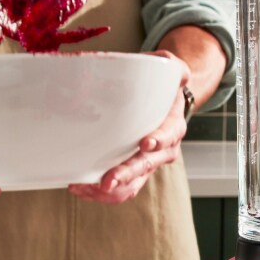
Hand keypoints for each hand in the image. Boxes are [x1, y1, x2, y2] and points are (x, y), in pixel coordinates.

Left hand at [69, 50, 190, 203]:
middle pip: (145, 167)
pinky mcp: (129, 173)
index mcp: (172, 128)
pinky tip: (79, 186)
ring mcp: (145, 165)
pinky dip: (98, 192)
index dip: (158, 141)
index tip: (145, 143)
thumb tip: (180, 72)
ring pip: (132, 185)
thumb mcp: (170, 71)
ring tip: (84, 187)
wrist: (158, 106)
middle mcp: (161, 152)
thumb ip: (174, 67)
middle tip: (108, 181)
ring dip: (110, 191)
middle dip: (126, 174)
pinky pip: (117, 189)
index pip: (169, 136)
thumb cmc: (160, 89)